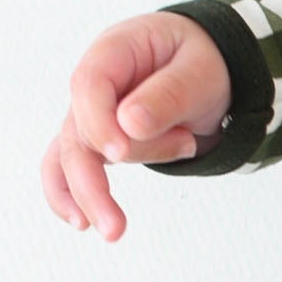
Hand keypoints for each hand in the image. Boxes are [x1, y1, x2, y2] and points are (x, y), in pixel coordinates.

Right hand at [40, 12, 233, 239]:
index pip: (90, 84)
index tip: (119, 152)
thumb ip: (168, 94)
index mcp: (116, 51)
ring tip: (115, 230)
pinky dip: (72, 194)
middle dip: (91, 180)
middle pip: (78, 131)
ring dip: (91, 195)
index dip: (98, 120)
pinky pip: (71, 167)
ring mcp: (92, 114)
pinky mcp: (97, 140)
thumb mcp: (201, 71)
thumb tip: (129, 124)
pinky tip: (81, 222)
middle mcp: (95, 84)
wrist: (210, 73)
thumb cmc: (204, 63)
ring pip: (76, 157)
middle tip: (115, 222)